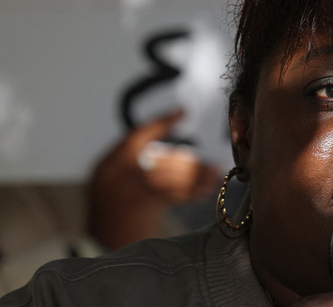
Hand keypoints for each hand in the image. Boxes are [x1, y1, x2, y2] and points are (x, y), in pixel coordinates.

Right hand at [87, 109, 220, 249]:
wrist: (99, 239)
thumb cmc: (110, 202)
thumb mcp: (111, 174)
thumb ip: (135, 156)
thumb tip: (175, 145)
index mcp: (111, 163)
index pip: (138, 135)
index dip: (162, 121)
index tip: (183, 111)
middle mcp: (120, 175)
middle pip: (163, 160)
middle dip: (189, 162)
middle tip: (211, 163)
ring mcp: (131, 193)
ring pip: (173, 178)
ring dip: (198, 175)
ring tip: (216, 172)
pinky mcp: (143, 209)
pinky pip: (175, 196)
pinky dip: (194, 191)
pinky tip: (209, 187)